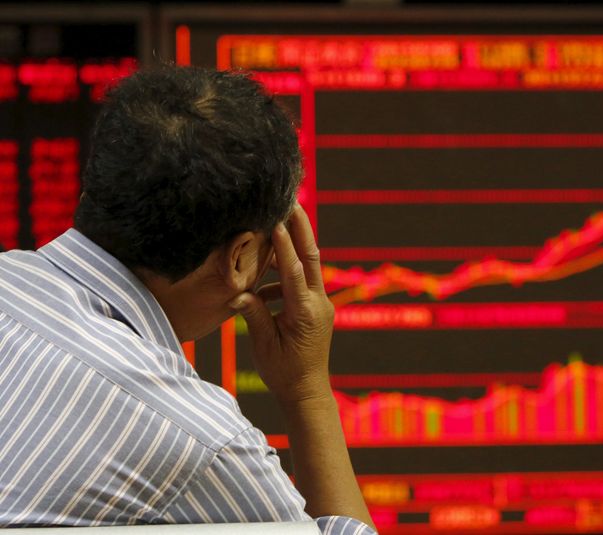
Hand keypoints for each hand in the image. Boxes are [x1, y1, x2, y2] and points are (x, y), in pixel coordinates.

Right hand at [228, 204, 334, 404]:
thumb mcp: (264, 345)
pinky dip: (286, 275)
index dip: (284, 244)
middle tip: (293, 201)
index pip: (293, 271)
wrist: (307, 392)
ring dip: (293, 248)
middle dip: (301, 228)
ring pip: (308, 267)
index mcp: (304, 312)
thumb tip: (237, 293)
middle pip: (311, 258)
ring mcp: (321, 305)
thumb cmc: (284, 373)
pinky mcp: (316, 308)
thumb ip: (253, 315)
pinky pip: (302, 283)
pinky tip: (264, 281)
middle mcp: (318, 304)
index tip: (278, 219)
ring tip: (276, 226)